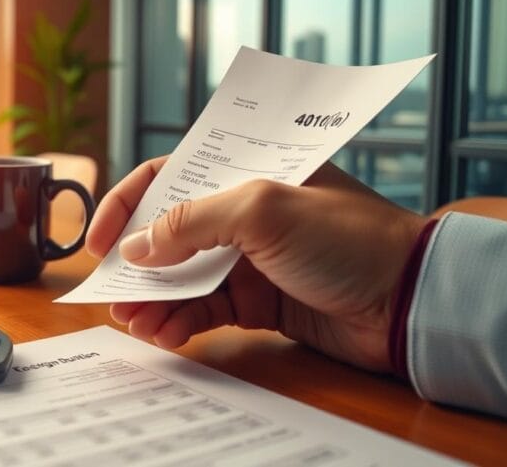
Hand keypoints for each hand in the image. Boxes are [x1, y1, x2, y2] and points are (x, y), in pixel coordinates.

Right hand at [86, 159, 429, 372]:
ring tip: (132, 322)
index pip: (169, 175)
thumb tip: (136, 247)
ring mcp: (249, 258)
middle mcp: (243, 211)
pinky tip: (164, 334)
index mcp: (245, 172)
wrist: (407, 301)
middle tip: (111, 291)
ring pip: (183, 276)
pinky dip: (182, 322)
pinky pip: (206, 309)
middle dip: (136, 263)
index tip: (99, 241)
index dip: (127, 204)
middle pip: (169, 232)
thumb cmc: (346, 237)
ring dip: (153, 299)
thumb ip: (192, 221)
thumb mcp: (262, 209)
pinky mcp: (259, 301)